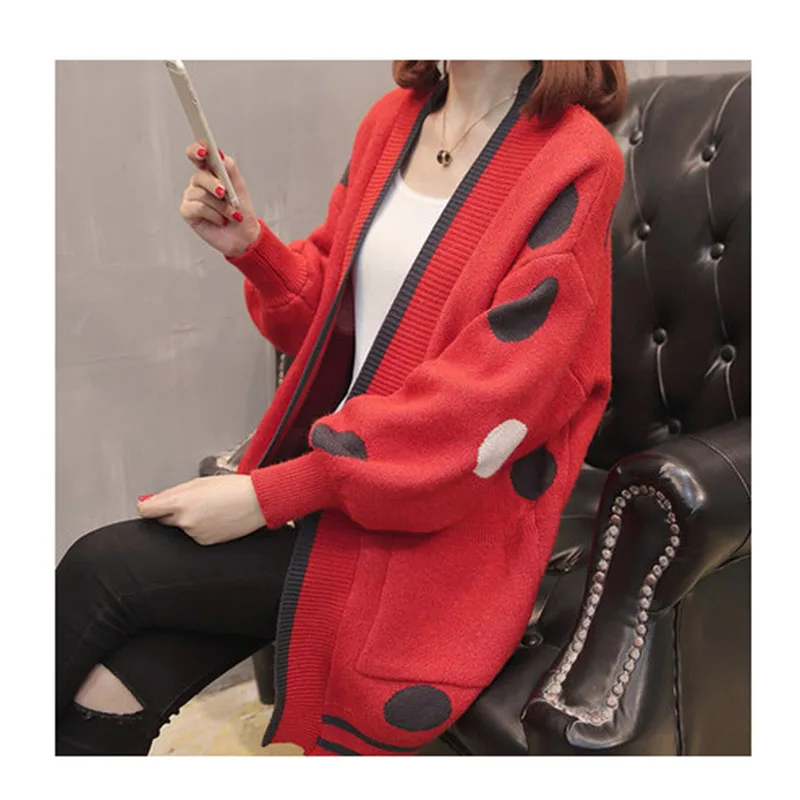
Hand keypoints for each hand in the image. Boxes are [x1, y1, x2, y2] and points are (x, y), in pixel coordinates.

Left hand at [137, 475, 266, 545]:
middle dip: (170, 512)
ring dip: (188, 519)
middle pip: (163, 519)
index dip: (147, 506)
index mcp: (181, 502)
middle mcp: (185, 521)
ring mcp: (195, 534)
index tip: (149, 505)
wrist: (257, 502)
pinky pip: (194, 535)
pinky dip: (200, 528)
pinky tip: (215, 518)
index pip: (147, 511)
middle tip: (192, 501)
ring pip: (180, 527)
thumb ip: (172, 492)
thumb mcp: (199, 482)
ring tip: (210, 508)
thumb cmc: (234, 488)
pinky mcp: (205, 543)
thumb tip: (150, 501)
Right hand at [179, 142, 260, 257]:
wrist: (244, 237)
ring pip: (200, 194)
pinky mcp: (188, 212)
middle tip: (224, 193)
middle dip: (214, 185)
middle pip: (199, 176)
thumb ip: (231, 170)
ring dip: (220, 206)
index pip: (197, 156)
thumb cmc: (242, 212)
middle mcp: (199, 184)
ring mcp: (192, 197)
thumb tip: (221, 156)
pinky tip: (220, 221)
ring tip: (231, 215)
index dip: (197, 151)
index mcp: (210, 173)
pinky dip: (213, 215)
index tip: (204, 151)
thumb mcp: (240, 189)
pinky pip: (197, 208)